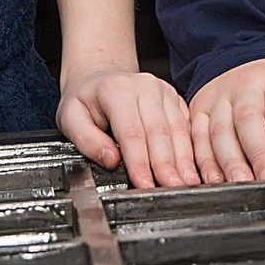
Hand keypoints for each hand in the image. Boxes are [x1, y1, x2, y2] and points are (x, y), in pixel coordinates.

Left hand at [58, 66, 199, 188]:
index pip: (132, 132)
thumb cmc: (85, 99)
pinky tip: (193, 165)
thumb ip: (87, 140)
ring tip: (188, 182)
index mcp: (117, 90)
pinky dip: (190, 146)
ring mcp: (163, 90)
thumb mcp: (70, 117)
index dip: (140, 162)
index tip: (144, 184)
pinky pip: (186, 123)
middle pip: (159, 131)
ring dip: (183, 158)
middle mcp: (145, 86)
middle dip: (166, 164)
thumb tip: (111, 160)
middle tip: (172, 188)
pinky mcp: (174, 97)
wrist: (99, 75)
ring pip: (177, 128)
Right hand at [188, 57, 264, 183]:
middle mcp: (245, 88)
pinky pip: (195, 136)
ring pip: (218, 131)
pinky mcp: (199, 109)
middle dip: (258, 156)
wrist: (252, 58)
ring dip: (227, 162)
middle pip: (247, 122)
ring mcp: (219, 98)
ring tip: (240, 186)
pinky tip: (212, 181)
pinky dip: (202, 161)